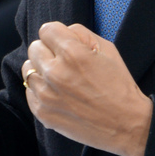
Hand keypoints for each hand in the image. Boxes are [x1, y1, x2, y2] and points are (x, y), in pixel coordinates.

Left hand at [22, 22, 151, 155]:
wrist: (127, 126)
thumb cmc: (119, 86)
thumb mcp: (108, 49)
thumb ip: (81, 33)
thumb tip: (63, 32)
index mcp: (72, 54)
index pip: (46, 30)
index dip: (57, 35)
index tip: (64, 43)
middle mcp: (55, 73)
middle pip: (35, 48)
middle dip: (48, 51)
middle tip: (64, 62)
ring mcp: (46, 95)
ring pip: (28, 69)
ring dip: (42, 70)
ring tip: (60, 79)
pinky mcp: (42, 112)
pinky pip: (29, 91)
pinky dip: (40, 90)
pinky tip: (57, 94)